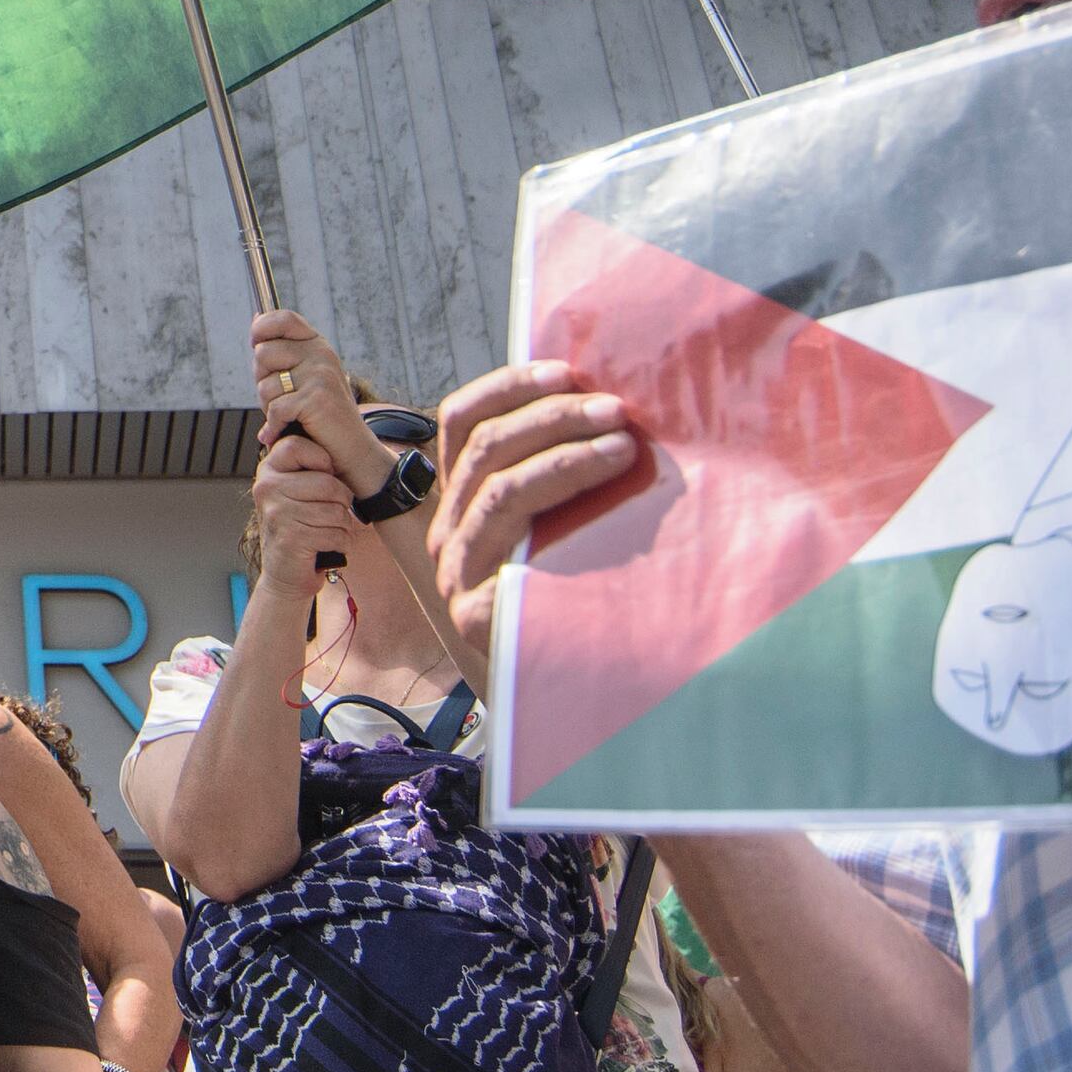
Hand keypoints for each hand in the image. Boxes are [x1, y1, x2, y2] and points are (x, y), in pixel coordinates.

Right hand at [246, 427, 356, 573]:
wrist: (285, 574)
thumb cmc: (300, 527)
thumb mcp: (296, 491)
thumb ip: (307, 467)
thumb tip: (328, 432)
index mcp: (268, 470)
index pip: (299, 445)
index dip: (323, 462)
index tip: (323, 478)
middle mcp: (266, 488)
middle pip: (327, 483)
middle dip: (341, 503)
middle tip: (331, 514)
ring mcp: (276, 513)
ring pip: (335, 511)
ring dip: (342, 526)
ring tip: (328, 531)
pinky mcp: (290, 538)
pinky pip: (335, 534)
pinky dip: (340, 543)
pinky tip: (326, 547)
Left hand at [248, 309, 379, 480]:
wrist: (351, 451)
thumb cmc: (320, 417)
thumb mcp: (303, 377)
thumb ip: (280, 352)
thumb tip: (255, 318)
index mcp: (317, 345)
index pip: (284, 319)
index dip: (262, 328)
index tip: (256, 343)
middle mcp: (321, 354)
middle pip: (263, 353)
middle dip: (263, 381)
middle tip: (283, 400)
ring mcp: (320, 375)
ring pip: (265, 386)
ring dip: (269, 408)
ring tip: (290, 417)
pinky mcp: (317, 399)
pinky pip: (275, 410)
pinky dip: (274, 427)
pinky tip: (281, 432)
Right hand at [425, 360, 637, 667]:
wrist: (583, 703)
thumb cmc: (586, 606)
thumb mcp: (567, 529)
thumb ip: (565, 477)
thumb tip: (613, 403)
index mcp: (463, 503)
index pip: (462, 420)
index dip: (510, 385)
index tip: (569, 368)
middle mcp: (449, 535)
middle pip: (484, 447)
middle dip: (552, 416)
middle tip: (616, 409)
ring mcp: (458, 575)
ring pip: (498, 487)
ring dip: (565, 452)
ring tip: (623, 441)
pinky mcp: (475, 613)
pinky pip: (513, 540)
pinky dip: (562, 494)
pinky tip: (612, 487)